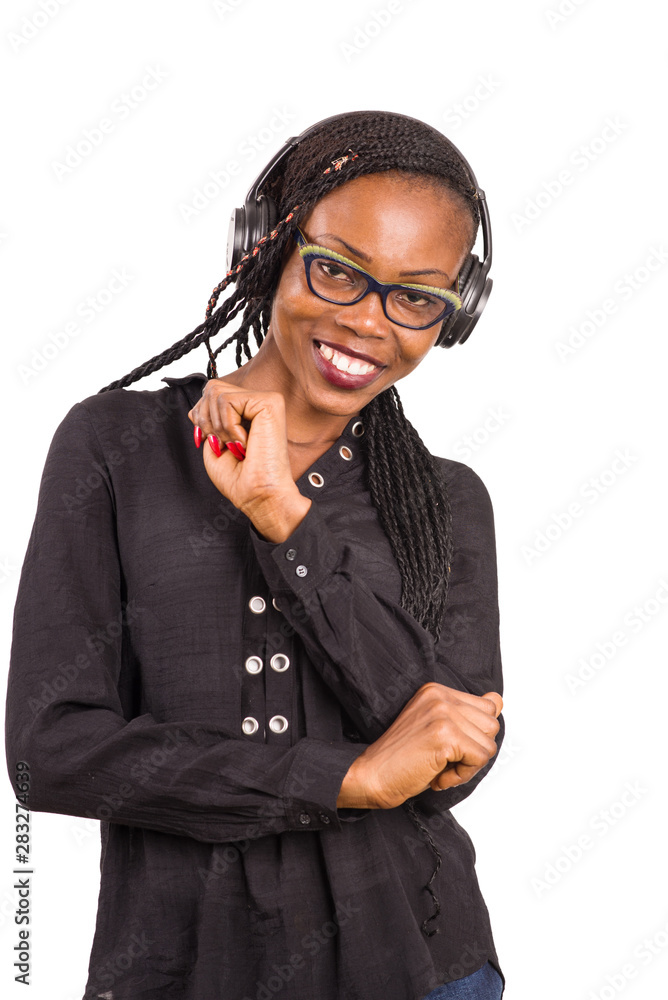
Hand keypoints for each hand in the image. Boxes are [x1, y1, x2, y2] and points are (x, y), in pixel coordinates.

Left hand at [187, 379, 310, 540]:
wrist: (258, 496)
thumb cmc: (240, 479)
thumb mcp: (212, 444)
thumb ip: (206, 418)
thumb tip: (198, 406)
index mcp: (246, 412)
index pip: (211, 393)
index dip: (201, 418)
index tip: (215, 444)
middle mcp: (257, 403)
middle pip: (211, 388)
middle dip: (206, 420)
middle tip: (225, 445)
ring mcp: (265, 400)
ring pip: (216, 392)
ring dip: (218, 426)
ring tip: (236, 445)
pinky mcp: (270, 402)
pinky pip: (227, 400)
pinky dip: (227, 426)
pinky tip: (244, 442)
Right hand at [338, 683, 502, 809]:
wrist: (371, 775)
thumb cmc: (401, 759)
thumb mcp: (438, 729)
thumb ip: (468, 713)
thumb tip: (498, 699)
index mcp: (436, 690)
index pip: (487, 707)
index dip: (473, 736)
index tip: (447, 748)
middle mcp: (440, 695)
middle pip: (491, 725)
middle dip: (474, 750)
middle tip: (443, 760)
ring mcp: (442, 712)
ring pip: (489, 744)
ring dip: (468, 765)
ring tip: (439, 766)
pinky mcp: (444, 734)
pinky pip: (479, 759)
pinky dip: (462, 775)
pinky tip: (438, 775)